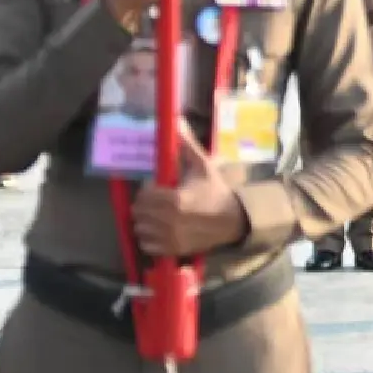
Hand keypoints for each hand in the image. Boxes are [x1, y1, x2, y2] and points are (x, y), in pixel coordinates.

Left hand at [132, 120, 249, 258]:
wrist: (233, 221)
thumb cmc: (216, 192)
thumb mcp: (203, 166)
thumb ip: (186, 145)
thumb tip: (176, 121)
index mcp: (175, 200)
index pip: (143, 195)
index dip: (148, 190)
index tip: (159, 187)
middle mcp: (169, 221)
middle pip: (138, 212)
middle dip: (145, 205)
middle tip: (158, 201)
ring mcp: (170, 238)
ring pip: (140, 229)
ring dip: (145, 222)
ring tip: (159, 215)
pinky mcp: (172, 250)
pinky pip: (146, 245)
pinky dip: (150, 238)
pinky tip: (161, 230)